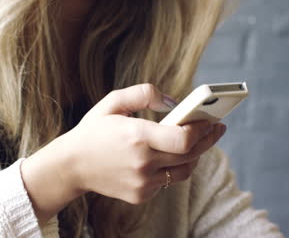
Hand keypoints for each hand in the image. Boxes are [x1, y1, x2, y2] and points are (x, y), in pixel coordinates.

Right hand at [21, 84, 225, 223]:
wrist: (71, 166)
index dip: (203, 130)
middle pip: (191, 155)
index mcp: (137, 136)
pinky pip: (167, 181)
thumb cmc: (93, 130)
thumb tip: (173, 102)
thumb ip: (144, 93)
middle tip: (217, 128)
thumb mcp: (113, 101)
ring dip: (195, 155)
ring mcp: (142, 182)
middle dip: (209, 140)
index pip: (184, 139)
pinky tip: (170, 156)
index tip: (212, 120)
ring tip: (198, 141)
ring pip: (184, 171)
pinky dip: (173, 168)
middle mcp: (143, 162)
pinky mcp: (141, 195)